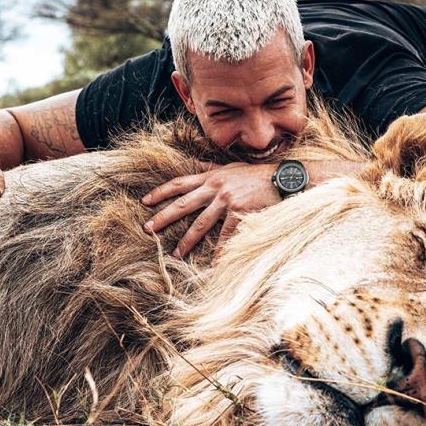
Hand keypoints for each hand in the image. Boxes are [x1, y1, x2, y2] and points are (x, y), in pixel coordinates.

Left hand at [142, 162, 280, 257]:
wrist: (280, 179)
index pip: (179, 183)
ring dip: (187, 240)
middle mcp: (215, 188)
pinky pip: (225, 234)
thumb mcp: (230, 168)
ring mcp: (226, 200)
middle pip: (183, 204)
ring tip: (176, 253)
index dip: (161, 192)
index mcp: (210, 178)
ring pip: (201, 223)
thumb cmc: (255, 175)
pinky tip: (214, 261)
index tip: (145, 201)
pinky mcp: (239, 212)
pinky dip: (220, 249)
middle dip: (163, 216)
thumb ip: (210, 169)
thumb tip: (193, 164)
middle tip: (147, 228)